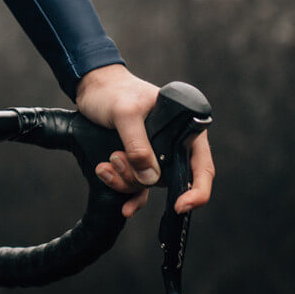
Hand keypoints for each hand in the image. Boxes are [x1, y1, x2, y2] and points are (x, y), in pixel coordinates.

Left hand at [75, 64, 214, 217]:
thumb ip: (138, 143)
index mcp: (184, 129)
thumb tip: (150, 176)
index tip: (182, 205)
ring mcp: (153, 155)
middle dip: (140, 178)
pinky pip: (135, 186)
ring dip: (125, 180)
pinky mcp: (135, 161)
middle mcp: (172, 145)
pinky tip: (117, 198)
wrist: (93, 88)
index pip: (201, 166)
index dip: (197, 190)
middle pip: (168, 180)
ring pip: (147, 184)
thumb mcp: (126, 113)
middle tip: (117, 158)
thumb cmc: (114, 92)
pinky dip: (124, 191)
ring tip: (108, 160)